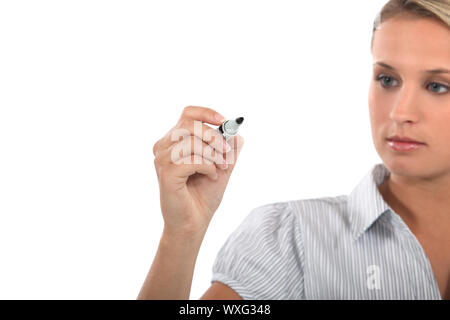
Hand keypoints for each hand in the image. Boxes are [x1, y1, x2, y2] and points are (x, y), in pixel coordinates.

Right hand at [152, 106, 243, 237]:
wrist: (195, 222)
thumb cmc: (204, 195)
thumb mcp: (222, 166)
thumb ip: (228, 149)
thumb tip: (237, 133)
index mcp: (174, 141)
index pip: (187, 113)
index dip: (207, 113)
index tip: (224, 121)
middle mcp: (163, 147)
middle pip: (190, 124)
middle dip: (214, 137)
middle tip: (226, 153)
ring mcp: (162, 160)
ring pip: (191, 142)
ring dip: (212, 154)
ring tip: (219, 168)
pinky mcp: (166, 173)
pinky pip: (192, 160)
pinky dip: (207, 167)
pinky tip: (210, 176)